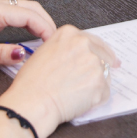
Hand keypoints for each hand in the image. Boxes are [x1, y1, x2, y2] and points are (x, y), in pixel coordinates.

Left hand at [0, 0, 56, 68]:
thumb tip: (23, 55)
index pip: (28, 14)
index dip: (44, 28)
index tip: (53, 42)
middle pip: (30, 7)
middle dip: (46, 22)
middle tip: (55, 41)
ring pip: (24, 10)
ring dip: (38, 21)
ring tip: (47, 39)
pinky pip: (15, 15)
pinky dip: (28, 23)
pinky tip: (32, 35)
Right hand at [0, 24, 119, 137]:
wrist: (32, 103)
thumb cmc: (31, 83)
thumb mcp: (43, 53)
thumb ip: (64, 49)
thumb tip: (77, 57)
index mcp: (69, 34)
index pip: (93, 40)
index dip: (98, 51)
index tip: (105, 57)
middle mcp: (84, 44)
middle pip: (103, 54)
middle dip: (101, 66)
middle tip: (95, 78)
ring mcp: (94, 63)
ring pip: (105, 73)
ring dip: (96, 84)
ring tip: (78, 94)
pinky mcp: (100, 82)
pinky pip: (105, 92)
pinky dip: (96, 99)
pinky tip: (81, 102)